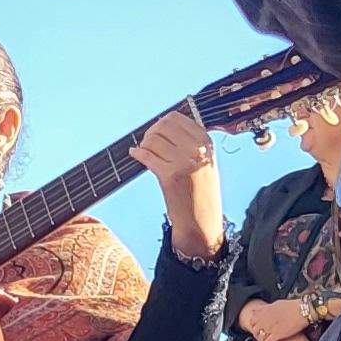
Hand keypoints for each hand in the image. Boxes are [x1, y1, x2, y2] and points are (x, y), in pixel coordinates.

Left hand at [129, 104, 223, 257]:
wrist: (202, 221)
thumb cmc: (200, 191)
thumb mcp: (204, 161)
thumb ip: (190, 142)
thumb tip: (162, 124)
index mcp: (206, 143)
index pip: (176, 118)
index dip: (160, 124)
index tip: (156, 133)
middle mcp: (197, 150)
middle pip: (162, 126)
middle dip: (150, 133)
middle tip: (147, 143)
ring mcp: (184, 162)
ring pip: (153, 140)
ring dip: (144, 145)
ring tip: (144, 152)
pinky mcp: (170, 176)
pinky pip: (147, 155)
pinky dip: (137, 153)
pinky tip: (134, 154)